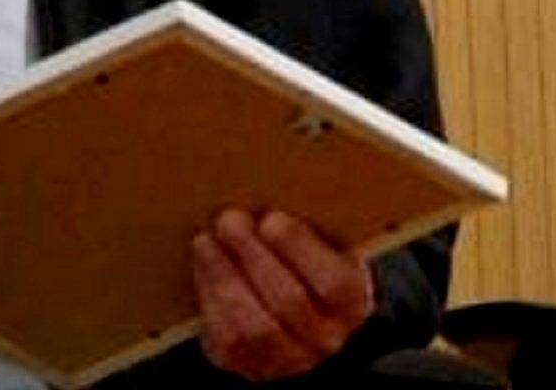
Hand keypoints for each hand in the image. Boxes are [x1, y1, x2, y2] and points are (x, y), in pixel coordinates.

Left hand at [189, 208, 374, 381]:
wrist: (296, 314)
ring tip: (207, 241)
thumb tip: (273, 188)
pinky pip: (227, 341)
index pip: (332, 283)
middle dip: (251, 255)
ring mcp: (288, 359)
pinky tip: (203, 269)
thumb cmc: (305, 264)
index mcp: (352, 302)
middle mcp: (325, 338)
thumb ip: (308, 224)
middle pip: (287, 302)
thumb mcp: (322, 243)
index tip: (272, 219)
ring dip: (224, 277)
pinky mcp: (249, 368)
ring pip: (253, 326)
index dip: (300, 250)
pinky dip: (210, 300)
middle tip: (228, 220)